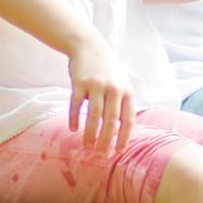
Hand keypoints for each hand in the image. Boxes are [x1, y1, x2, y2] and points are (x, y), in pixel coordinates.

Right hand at [66, 36, 134, 152]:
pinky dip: (75, 118)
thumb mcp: (121, 85)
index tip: (119, 152)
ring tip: (87, 147)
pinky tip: (73, 129)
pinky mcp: (80, 82)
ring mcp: (97, 85)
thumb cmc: (107, 71)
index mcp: (127, 92)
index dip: (124, 137)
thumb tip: (122, 133)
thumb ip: (122, 105)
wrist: (90, 47)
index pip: (128, 119)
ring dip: (90, 134)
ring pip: (94, 116)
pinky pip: (77, 104)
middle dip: (106, 141)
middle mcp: (114, 89)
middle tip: (100, 156)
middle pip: (111, 121)